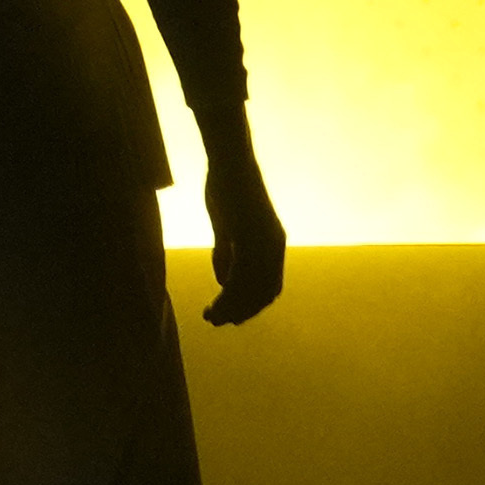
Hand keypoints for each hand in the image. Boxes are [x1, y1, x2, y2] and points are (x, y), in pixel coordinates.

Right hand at [194, 119, 286, 324]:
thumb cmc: (225, 188)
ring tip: (211, 317)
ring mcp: (264, 243)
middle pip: (262, 292)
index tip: (232, 317)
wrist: (229, 162)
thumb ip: (226, 253)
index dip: (252, 305)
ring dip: (231, 307)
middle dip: (241, 311)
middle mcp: (274, 248)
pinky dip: (227, 293)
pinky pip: (240, 275)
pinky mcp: (249, 237)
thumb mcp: (226, 227)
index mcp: (272, 244)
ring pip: (250, 288)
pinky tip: (214, 300)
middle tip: (218, 322)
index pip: (269, 286)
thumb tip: (223, 281)